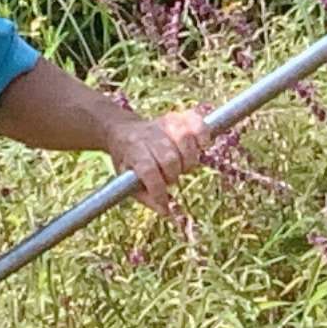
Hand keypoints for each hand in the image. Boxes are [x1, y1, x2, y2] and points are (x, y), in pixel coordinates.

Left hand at [103, 100, 210, 218]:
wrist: (124, 131)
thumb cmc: (128, 160)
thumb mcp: (126, 180)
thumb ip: (145, 197)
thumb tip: (165, 211)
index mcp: (132, 150)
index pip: (148, 169)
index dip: (158, 188)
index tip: (164, 203)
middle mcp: (148, 135)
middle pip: (169, 157)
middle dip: (173, 174)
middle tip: (171, 178)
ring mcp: (164, 124)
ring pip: (185, 139)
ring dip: (189, 158)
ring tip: (183, 165)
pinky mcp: (178, 117)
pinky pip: (196, 122)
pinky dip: (203, 134)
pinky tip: (201, 145)